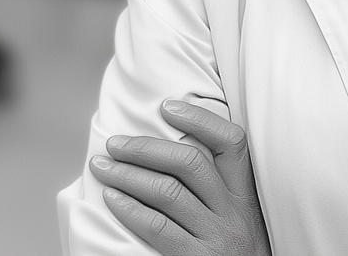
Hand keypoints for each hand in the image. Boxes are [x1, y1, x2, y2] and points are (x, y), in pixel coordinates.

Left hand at [89, 100, 271, 255]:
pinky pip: (158, 228)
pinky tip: (112, 199)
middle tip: (115, 143)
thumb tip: (172, 145)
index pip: (231, 142)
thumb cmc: (233, 253)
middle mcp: (233, 212)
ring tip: (103, 167)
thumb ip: (216, 186)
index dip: (199, 119)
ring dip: (129, 175)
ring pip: (169, 192)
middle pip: (190, 162)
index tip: (166, 107)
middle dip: (146, 147)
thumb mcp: (236, 217)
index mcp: (243, 194)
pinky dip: (131, 209)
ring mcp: (215, 237)